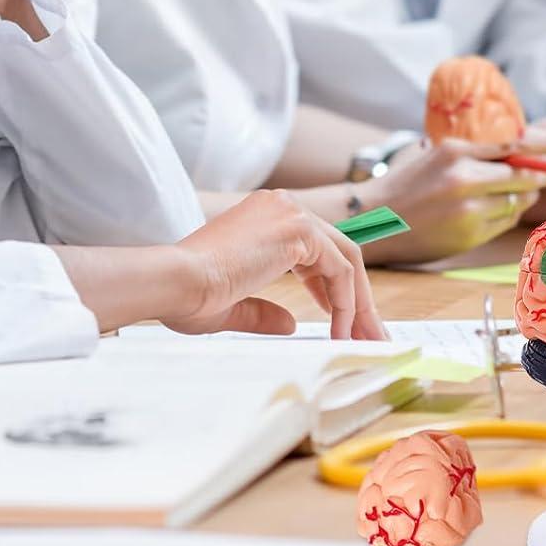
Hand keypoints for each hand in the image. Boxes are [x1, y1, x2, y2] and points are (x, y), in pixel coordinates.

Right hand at [166, 191, 385, 339]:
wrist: (175, 281)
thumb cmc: (189, 294)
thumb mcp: (234, 305)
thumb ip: (263, 311)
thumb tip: (290, 323)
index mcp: (262, 216)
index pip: (314, 248)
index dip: (332, 289)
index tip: (344, 322)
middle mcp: (280, 206)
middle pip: (338, 251)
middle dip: (358, 298)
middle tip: (371, 334)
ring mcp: (290, 213)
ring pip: (345, 258)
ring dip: (359, 303)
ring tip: (367, 339)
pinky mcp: (298, 229)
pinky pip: (339, 270)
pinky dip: (346, 303)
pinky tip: (342, 331)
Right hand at [358, 140, 545, 263]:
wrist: (375, 220)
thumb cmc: (408, 185)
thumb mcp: (439, 157)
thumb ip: (478, 156)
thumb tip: (526, 156)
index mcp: (456, 152)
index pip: (515, 145)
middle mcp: (464, 179)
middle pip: (524, 176)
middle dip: (542, 175)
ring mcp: (468, 210)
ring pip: (517, 202)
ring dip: (523, 197)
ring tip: (512, 193)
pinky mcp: (470, 234)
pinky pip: (504, 222)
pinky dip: (508, 215)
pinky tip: (494, 210)